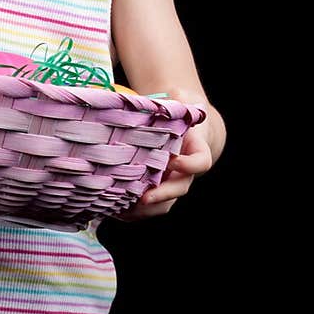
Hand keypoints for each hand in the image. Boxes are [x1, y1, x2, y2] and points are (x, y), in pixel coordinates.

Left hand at [114, 89, 212, 221]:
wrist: (182, 134)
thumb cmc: (179, 115)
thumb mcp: (182, 101)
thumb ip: (177, 100)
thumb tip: (160, 104)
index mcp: (196, 150)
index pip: (200, 162)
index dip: (190, 164)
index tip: (175, 161)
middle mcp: (185, 172)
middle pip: (179, 189)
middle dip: (162, 195)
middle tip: (144, 197)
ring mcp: (170, 185)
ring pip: (163, 204)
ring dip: (144, 210)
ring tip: (122, 208)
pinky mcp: (156, 193)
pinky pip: (147, 209)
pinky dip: (132, 213)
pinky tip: (113, 209)